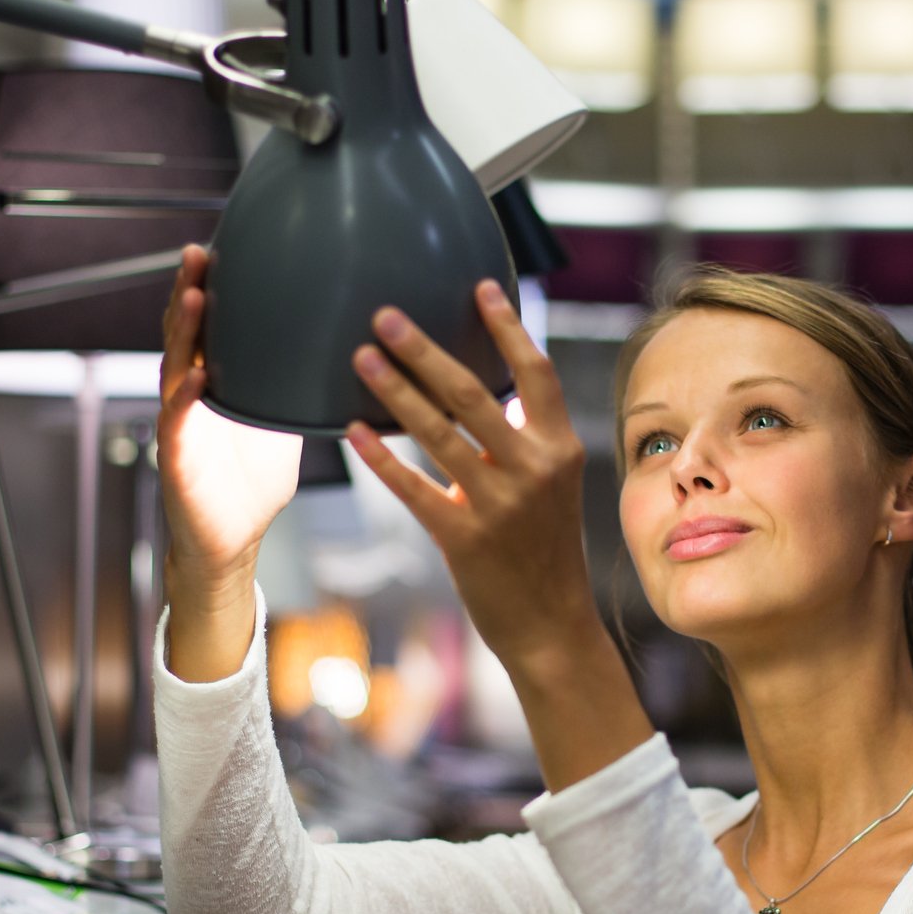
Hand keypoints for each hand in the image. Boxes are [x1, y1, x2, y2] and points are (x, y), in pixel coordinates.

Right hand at [157, 245, 303, 588]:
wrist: (231, 544)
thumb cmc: (252, 486)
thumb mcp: (281, 427)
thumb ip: (295, 391)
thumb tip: (340, 360)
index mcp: (214, 386)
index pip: (206, 328)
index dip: (207, 290)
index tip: (218, 250)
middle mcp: (190, 397)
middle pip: (183, 335)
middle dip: (186, 293)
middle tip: (196, 253)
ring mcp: (180, 425)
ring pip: (173, 368)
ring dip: (182, 333)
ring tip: (191, 296)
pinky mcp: (178, 459)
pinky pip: (179, 422)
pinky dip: (186, 397)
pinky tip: (197, 374)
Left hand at [346, 282, 594, 672]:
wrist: (552, 626)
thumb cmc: (545, 550)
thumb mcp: (551, 486)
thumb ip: (524, 440)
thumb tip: (486, 393)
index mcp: (559, 448)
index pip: (535, 372)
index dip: (507, 327)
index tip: (477, 287)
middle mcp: (534, 469)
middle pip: (474, 393)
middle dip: (425, 351)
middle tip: (385, 315)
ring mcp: (500, 505)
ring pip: (438, 434)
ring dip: (395, 392)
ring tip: (360, 357)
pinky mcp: (464, 540)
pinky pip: (414, 489)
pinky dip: (382, 458)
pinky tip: (352, 432)